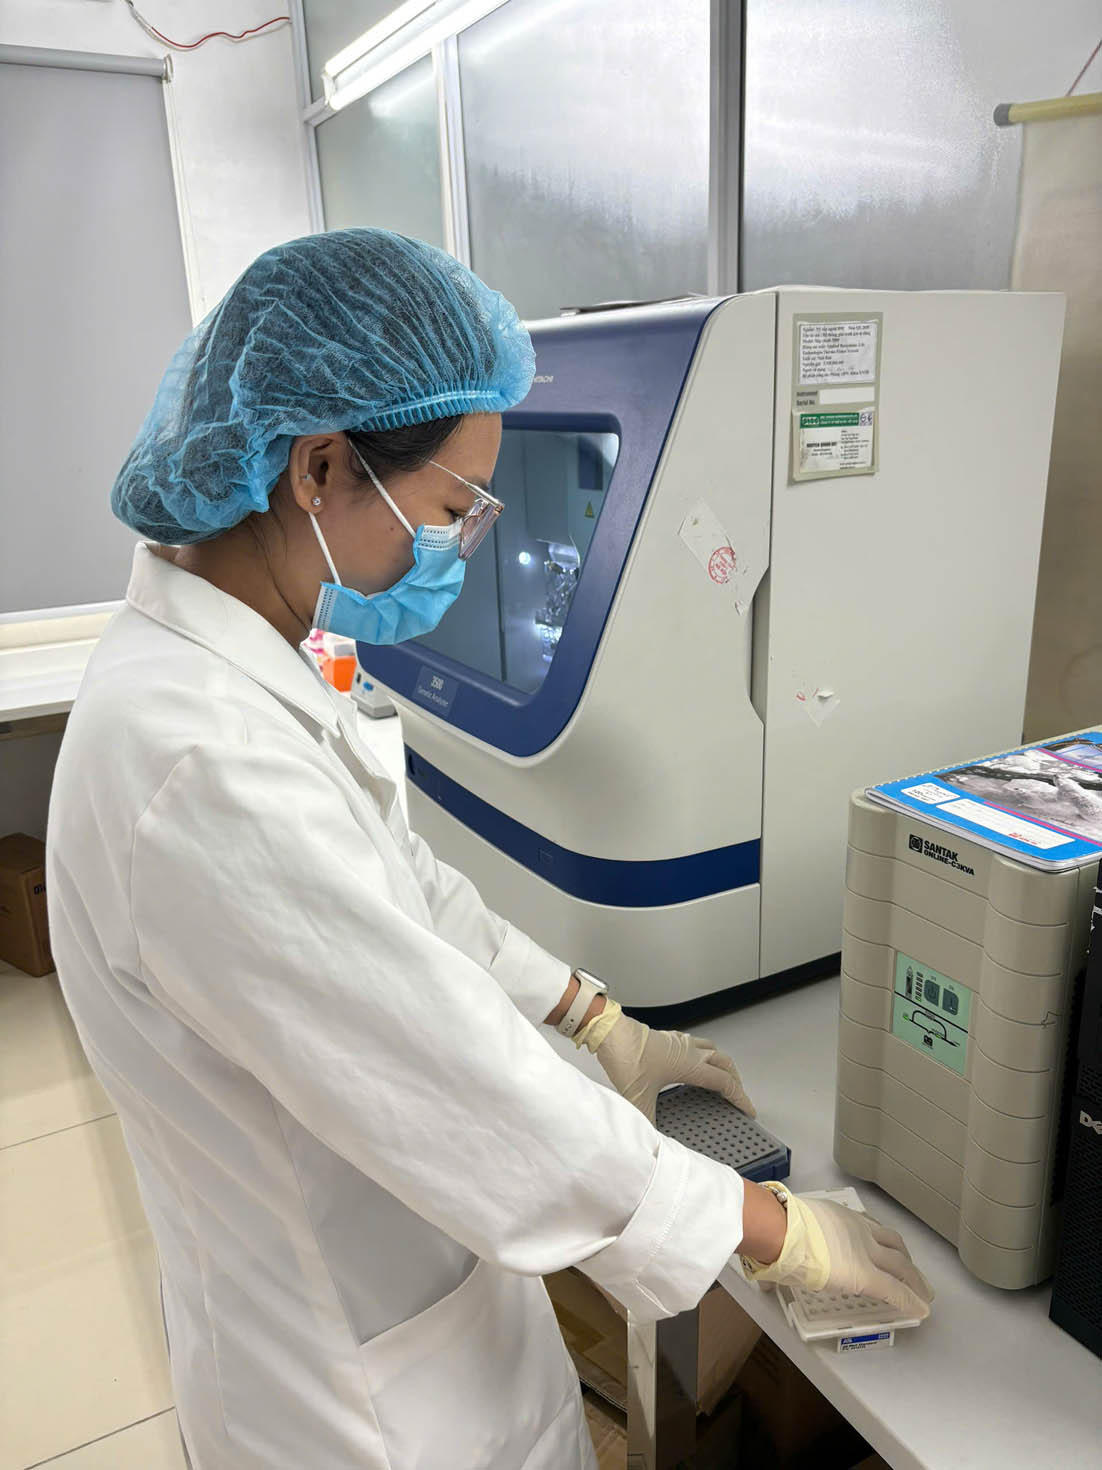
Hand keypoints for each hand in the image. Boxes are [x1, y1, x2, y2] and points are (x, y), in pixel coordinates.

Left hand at [591, 1009, 754, 1123]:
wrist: (610, 1032)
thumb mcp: (638, 1098)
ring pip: (712, 1050)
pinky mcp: (668, 1038)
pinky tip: (692, 1063)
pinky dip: (704, 1055)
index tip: (748, 1109)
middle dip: (735, 1080)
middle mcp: (690, 1051)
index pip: (725, 1083)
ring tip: (721, 1077)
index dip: (739, 1097)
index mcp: (691, 1065)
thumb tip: (651, 1140)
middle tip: (737, 1095)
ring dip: (722, 1064)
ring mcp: (680, 1042)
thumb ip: (648, 1121)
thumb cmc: (627, 1057)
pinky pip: (697, 1045)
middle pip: (725, 1063)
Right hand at [745, 1191, 933, 1319]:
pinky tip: (919, 1309)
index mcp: (840, 1218)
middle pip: (893, 1245)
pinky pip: (895, 1290)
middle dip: (906, 1260)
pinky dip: (910, 1300)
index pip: (870, 1228)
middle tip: (914, 1274)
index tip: (890, 1250)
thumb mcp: (788, 1231)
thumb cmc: (778, 1229)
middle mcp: (859, 1231)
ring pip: (901, 1266)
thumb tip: (763, 1283)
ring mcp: (866, 1252)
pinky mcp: (868, 1276)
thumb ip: (783, 1254)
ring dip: (914, 1279)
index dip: (883, 1241)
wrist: (784, 1230)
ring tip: (923, 1292)